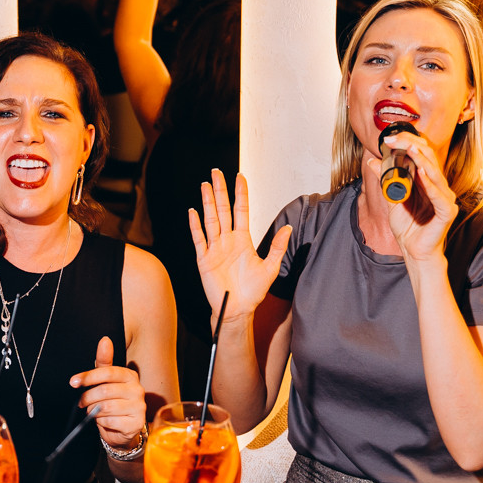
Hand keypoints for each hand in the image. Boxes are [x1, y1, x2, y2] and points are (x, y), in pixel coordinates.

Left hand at [70, 337, 145, 447]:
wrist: (122, 429)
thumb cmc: (113, 401)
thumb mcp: (106, 381)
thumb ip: (104, 362)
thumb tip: (105, 340)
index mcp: (130, 376)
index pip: (108, 372)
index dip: (88, 377)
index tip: (74, 382)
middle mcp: (137, 390)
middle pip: (105, 391)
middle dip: (88, 397)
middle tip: (81, 402)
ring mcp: (139, 407)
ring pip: (106, 407)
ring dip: (94, 411)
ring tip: (93, 411)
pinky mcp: (136, 423)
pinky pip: (111, 421)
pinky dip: (101, 422)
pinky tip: (103, 421)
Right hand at [187, 170, 290, 323]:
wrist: (236, 310)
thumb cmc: (253, 292)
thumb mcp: (270, 268)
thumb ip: (277, 247)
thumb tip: (288, 228)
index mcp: (243, 240)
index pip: (241, 210)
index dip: (240, 194)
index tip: (240, 176)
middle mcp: (227, 240)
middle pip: (222, 210)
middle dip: (220, 190)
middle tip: (217, 172)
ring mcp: (214, 248)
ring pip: (210, 220)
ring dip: (207, 202)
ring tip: (205, 185)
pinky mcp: (204, 259)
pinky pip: (199, 239)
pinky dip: (195, 225)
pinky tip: (193, 212)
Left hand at [368, 132, 457, 262]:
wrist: (414, 251)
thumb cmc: (408, 227)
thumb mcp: (392, 199)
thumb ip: (385, 180)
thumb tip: (372, 161)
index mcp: (428, 182)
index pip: (421, 155)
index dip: (407, 143)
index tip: (388, 139)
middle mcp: (439, 187)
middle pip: (429, 159)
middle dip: (411, 146)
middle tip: (393, 139)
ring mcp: (445, 199)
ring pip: (435, 174)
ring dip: (422, 160)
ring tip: (410, 148)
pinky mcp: (447, 212)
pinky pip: (439, 197)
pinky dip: (430, 185)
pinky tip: (422, 174)